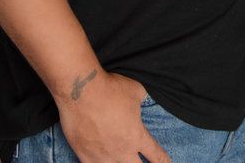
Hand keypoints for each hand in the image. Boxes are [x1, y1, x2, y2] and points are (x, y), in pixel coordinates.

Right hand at [55, 71, 169, 162]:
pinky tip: (99, 162)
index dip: (163, 162)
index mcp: (137, 136)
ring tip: (121, 161)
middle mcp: (121, 150)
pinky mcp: (84, 154)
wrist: (81, 90)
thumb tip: (142, 100)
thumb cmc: (110, 88)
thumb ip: (141, 101)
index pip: (156, 155)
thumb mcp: (136, 91)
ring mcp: (102, 155)